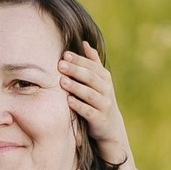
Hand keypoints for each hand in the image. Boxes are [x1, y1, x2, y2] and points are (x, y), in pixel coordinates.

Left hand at [59, 42, 136, 169]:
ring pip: (90, 94)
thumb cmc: (99, 99)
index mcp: (104, 79)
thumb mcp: (99, 80)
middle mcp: (106, 90)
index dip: (79, 60)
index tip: (65, 54)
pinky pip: (89, 112)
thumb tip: (85, 42)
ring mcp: (103, 105)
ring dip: (76, 87)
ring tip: (62, 82)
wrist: (110, 126)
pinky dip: (79, 106)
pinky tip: (69, 101)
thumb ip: (92, 62)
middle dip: (75, 70)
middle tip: (60, 65)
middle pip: (90, 78)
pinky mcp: (99, 120)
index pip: (92, 66)